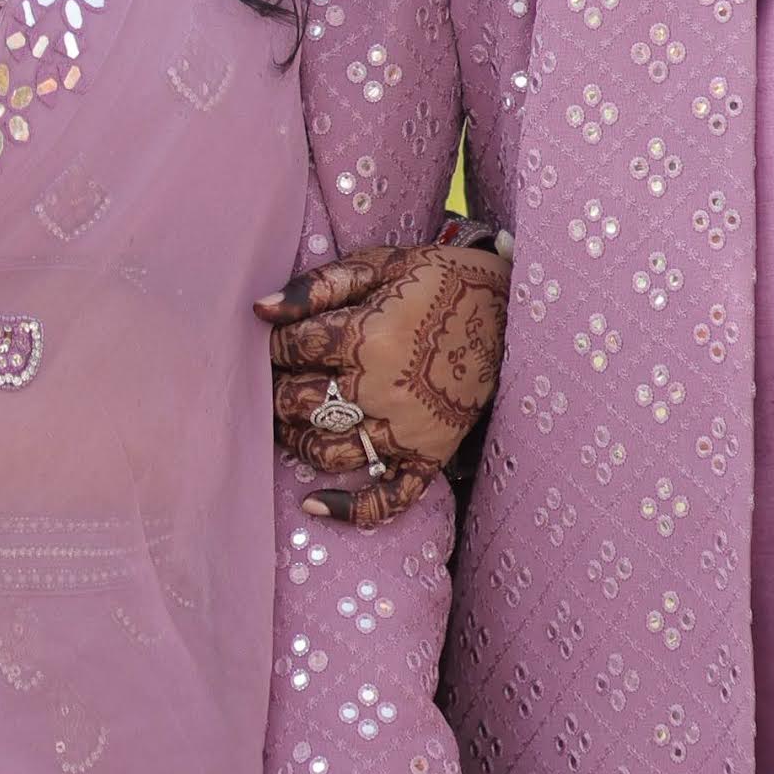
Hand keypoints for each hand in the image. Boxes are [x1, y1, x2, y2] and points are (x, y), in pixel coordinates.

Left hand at [260, 239, 507, 526]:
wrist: (512, 310)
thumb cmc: (439, 281)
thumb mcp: (381, 264)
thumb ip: (320, 285)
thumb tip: (260, 309)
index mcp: (366, 336)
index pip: (289, 350)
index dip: (272, 345)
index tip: (276, 342)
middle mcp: (381, 389)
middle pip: (298, 404)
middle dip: (276, 392)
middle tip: (276, 383)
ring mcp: (406, 429)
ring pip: (326, 453)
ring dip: (296, 441)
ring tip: (291, 424)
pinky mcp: (430, 455)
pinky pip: (387, 498)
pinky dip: (348, 508)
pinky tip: (314, 503)